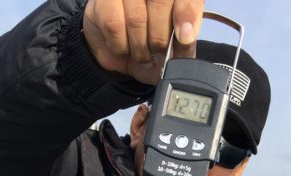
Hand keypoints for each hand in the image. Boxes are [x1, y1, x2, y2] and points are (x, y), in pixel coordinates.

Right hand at [83, 0, 204, 84]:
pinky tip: (123, 46)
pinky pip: (114, 25)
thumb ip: (185, 44)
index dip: (186, 12)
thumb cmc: (150, 47)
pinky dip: (120, 46)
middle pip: (161, 2)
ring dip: (139, 47)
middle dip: (160, 37)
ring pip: (137, 17)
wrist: (119, 55)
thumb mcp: (173, 52)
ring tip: (140, 53)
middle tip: (156, 51)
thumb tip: (186, 35)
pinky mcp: (104, 1)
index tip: (184, 36)